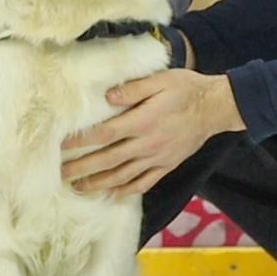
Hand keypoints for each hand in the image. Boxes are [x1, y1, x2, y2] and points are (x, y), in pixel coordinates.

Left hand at [61, 70, 244, 195]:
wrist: (215, 107)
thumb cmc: (186, 88)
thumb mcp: (161, 80)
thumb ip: (133, 88)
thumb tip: (107, 97)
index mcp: (144, 120)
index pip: (105, 134)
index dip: (82, 141)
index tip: (63, 146)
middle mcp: (147, 144)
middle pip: (108, 160)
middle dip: (82, 168)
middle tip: (60, 173)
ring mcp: (157, 158)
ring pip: (122, 176)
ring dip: (98, 183)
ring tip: (78, 187)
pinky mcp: (166, 166)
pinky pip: (143, 183)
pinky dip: (125, 191)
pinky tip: (110, 195)